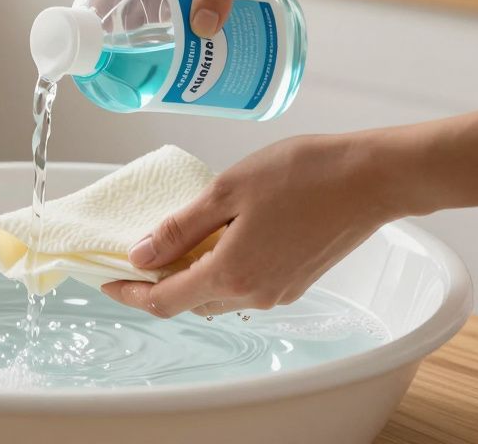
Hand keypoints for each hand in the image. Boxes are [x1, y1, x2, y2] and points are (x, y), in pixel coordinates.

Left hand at [101, 133, 412, 317]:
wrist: (371, 179)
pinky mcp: (296, 282)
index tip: (106, 280)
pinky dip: (222, 270)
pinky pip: (245, 285)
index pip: (163, 300)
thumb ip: (180, 228)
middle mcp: (253, 294)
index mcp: (230, 273)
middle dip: (158, 283)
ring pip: (218, 295)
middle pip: (189, 302)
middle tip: (138, 253)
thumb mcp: (227, 191)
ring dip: (191, 276)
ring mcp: (278, 292)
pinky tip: (220, 238)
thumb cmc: (303, 175)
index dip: (129, 293)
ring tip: (176, 241)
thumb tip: (140, 254)